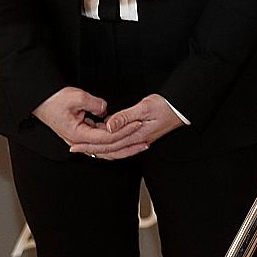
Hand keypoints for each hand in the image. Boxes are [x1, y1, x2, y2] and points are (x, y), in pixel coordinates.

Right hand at [32, 87, 135, 152]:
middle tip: (145, 141)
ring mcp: (81, 141)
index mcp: (77, 135)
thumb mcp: (77, 97)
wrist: (41, 102)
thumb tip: (106, 110)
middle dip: (128, 146)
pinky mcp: (83, 136)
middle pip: (108, 150)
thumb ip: (95, 104)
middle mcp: (79, 142)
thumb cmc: (55, 100)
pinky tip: (127, 139)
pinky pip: (102, 143)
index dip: (123, 131)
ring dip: (123, 148)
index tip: (137, 124)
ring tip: (140, 144)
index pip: (106, 138)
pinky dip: (115, 142)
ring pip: (106, 150)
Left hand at [70, 94, 184, 160]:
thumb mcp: (145, 108)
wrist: (182, 108)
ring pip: (114, 148)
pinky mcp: (142, 135)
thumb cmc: (167, 106)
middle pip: (109, 150)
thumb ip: (125, 117)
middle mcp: (136, 141)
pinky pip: (121, 143)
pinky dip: (110, 143)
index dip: (89, 145)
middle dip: (90, 149)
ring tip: (86, 146)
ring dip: (99, 148)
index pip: (107, 144)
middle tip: (74, 149)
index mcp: (135, 135)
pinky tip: (105, 136)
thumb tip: (109, 125)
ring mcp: (139, 139)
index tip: (75, 146)